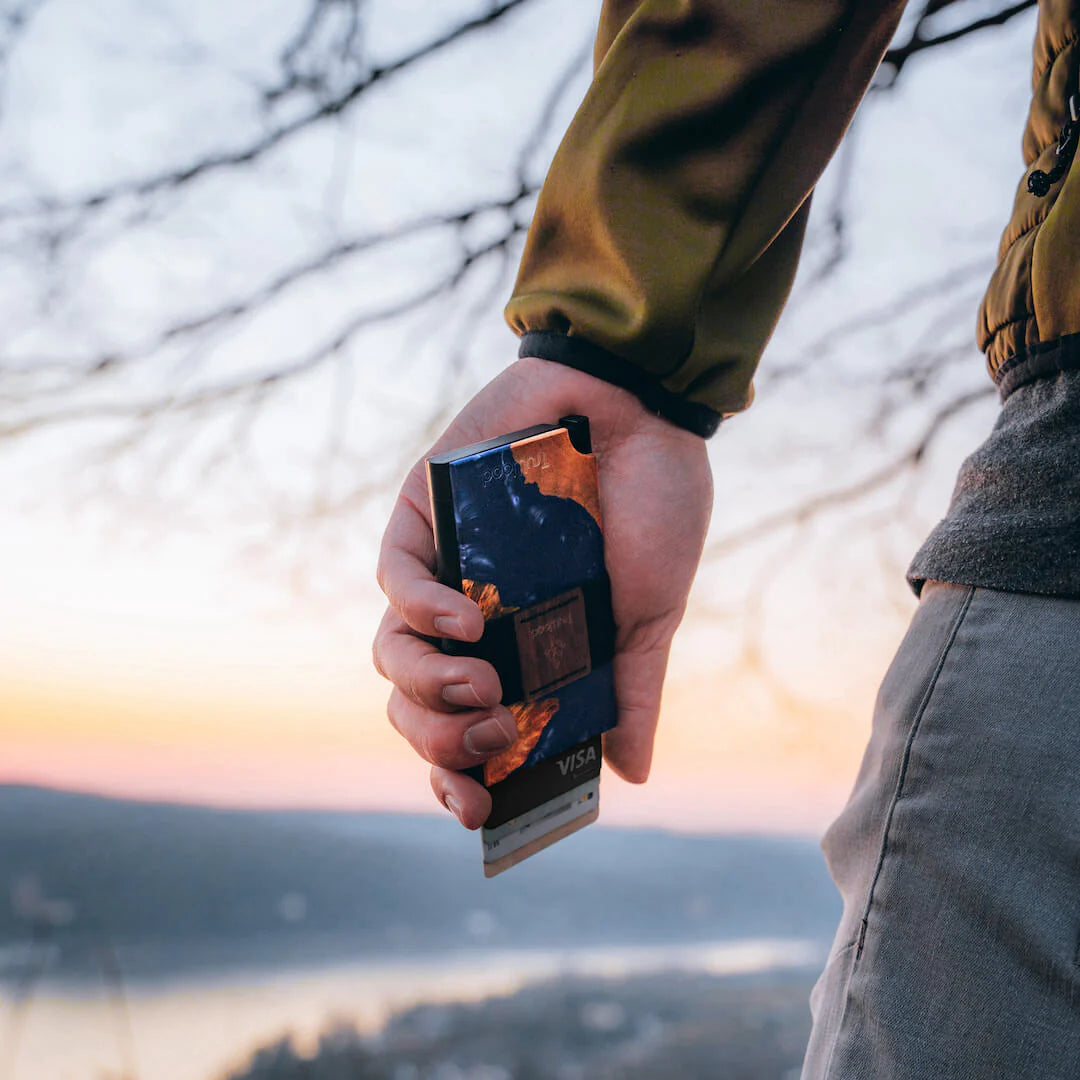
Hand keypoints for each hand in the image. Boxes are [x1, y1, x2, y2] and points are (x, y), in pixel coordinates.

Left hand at [373, 356, 712, 827]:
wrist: (644, 408)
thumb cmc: (653, 507)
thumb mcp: (649, 614)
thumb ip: (633, 689)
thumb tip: (633, 775)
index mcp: (525, 650)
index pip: (468, 730)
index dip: (460, 776)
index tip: (478, 809)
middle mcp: (476, 618)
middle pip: (418, 702)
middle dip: (440, 738)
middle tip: (490, 737)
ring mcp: (446, 568)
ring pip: (393, 650)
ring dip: (425, 683)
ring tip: (480, 686)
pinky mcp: (427, 514)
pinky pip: (395, 576)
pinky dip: (421, 609)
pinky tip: (463, 624)